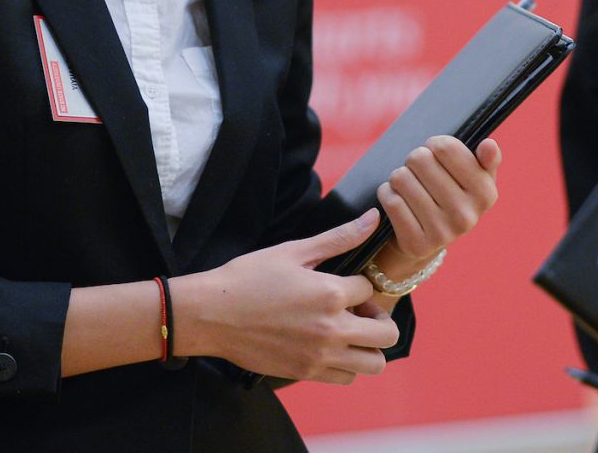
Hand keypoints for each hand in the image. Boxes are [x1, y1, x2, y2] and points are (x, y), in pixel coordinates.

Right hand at [171, 209, 400, 383]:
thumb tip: (373, 218)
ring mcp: (320, 356)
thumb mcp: (293, 251)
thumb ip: (339, 237)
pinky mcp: (305, 373)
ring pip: (374, 364)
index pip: (370, 289)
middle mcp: (332, 330)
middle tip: (358, 309)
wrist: (210, 314)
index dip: (358, 282)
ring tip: (349, 331)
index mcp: (331, 294)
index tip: (341, 280)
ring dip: (369, 346)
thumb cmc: (248, 277)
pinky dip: (347, 364)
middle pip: (387, 334)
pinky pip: (346, 378)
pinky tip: (329, 346)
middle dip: (379, 318)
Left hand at [372, 136, 501, 277]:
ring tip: (408, 185)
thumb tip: (489, 145)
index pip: (446, 147)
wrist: (430, 237)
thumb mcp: (475, 177)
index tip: (435, 153)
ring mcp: (442, 232)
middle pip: (419, 159)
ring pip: (401, 178)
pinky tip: (397, 198)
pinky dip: (387, 193)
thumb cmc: (453, 194)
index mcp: (486, 193)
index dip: (434, 144)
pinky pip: (391, 200)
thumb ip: (487, 158)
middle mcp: (467, 216)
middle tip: (418, 170)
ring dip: (399, 176)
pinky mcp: (417, 244)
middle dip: (414, 160)